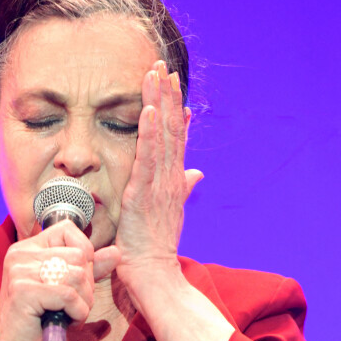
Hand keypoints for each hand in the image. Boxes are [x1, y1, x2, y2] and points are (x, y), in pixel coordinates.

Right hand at [0, 220, 116, 340]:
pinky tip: (66, 322)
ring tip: (69, 314)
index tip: (77, 280)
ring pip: (77, 275)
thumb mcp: (64, 288)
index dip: (84, 254)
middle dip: (86, 284)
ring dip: (83, 301)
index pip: (67, 230)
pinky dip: (77, 312)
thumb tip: (116, 252)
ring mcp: (20, 271)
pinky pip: (70, 295)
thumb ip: (88, 268)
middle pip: (79, 255)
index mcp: (27, 248)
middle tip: (73, 304)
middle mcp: (20, 254)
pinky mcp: (24, 291)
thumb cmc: (37, 321)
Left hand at [114, 61, 202, 298]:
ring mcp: (159, 183)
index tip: (174, 86)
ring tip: (156, 75)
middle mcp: (170, 176)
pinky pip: (147, 157)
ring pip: (161, 136)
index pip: (176, 138)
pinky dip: (148, 132)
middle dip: (167, 97)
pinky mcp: (144, 193)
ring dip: (158, 104)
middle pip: (171, 129)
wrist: (154, 273)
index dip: (175, 111)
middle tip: (164, 67)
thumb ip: (184, 188)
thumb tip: (197, 173)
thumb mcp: (172, 210)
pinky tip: (146, 110)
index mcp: (173, 179)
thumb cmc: (157, 244)